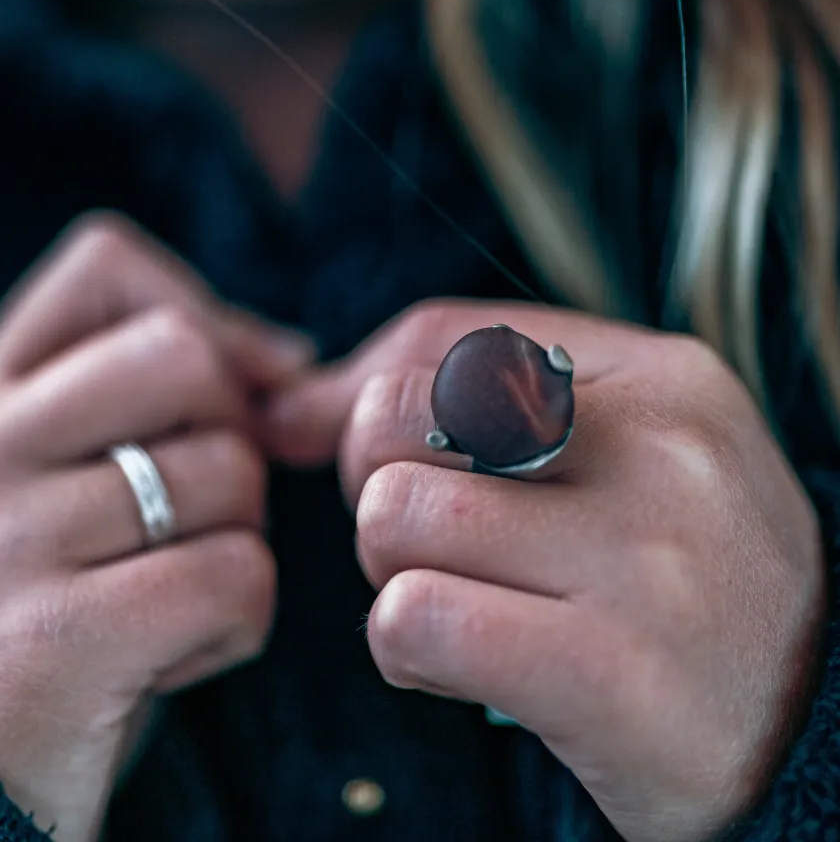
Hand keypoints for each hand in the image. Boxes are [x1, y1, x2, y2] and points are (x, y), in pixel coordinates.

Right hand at [0, 213, 312, 841]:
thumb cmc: (47, 611)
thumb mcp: (54, 484)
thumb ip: (148, 397)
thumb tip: (293, 361)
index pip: (104, 265)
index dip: (200, 314)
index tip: (233, 393)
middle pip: (184, 357)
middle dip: (232, 436)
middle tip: (196, 512)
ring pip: (227, 473)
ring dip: (237, 542)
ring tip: (167, 594)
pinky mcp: (50, 643)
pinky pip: (236, 576)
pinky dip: (239, 623)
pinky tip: (176, 653)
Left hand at [260, 299, 825, 841]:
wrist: (814, 731)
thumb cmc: (683, 579)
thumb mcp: (617, 459)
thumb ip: (457, 400)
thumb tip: (280, 409)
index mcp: (662, 379)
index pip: (441, 336)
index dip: (366, 397)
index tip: (368, 459)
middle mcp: (658, 451)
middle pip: (396, 415)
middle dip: (374, 485)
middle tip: (428, 540)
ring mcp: (640, 559)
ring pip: (393, 515)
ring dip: (393, 575)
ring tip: (462, 603)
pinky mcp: (608, 673)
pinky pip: (411, 619)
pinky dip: (405, 647)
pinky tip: (462, 663)